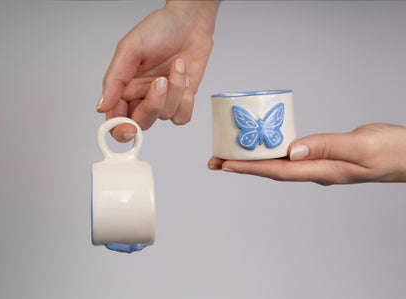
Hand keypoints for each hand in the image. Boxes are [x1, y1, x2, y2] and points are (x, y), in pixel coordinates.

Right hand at [96, 1, 219, 141]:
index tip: (129, 128)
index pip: (115, 119)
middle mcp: (142, 96)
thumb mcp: (130, 48)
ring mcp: (163, 99)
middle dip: (152, 106)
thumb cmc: (159, 29)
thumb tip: (102, 106)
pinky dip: (186, 100)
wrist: (189, 22)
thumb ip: (114, 79)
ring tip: (176, 66)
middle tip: (159, 83)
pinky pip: (182, 117)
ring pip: (165, 116)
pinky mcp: (182, 99)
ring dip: (175, 91)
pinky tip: (186, 78)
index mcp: (124, 87)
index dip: (120, 129)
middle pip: (141, 123)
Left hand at [208, 123, 405, 184]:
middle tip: (215, 162)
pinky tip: (263, 146)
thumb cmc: (391, 152)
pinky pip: (290, 155)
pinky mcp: (323, 157)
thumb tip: (294, 150)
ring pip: (278, 163)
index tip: (224, 165)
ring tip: (229, 155)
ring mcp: (318, 165)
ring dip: (252, 160)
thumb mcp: (362, 147)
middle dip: (241, 167)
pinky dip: (271, 152)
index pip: (277, 170)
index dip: (249, 168)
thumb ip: (328, 147)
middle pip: (271, 170)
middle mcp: (316, 171)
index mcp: (323, 171)